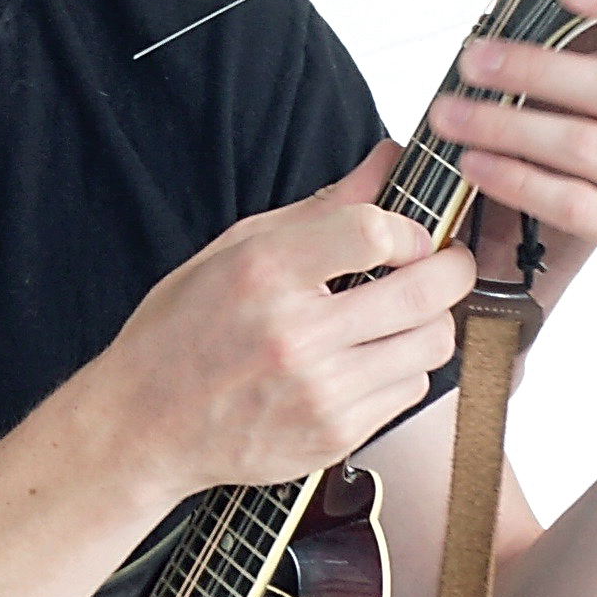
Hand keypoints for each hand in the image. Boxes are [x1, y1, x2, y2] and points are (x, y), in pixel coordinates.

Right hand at [98, 143, 474, 493]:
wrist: (144, 427)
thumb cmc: (183, 331)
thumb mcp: (236, 247)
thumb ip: (324, 206)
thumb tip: (390, 159)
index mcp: (266, 273)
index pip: (375, 231)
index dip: (410, 227)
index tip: (409, 234)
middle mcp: (296, 336)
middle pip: (426, 291)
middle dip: (451, 267)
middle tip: (443, 262)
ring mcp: (319, 393)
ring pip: (432, 344)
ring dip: (428, 322)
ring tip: (397, 314)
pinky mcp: (334, 437)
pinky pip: (411, 391)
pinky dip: (401, 369)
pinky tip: (365, 359)